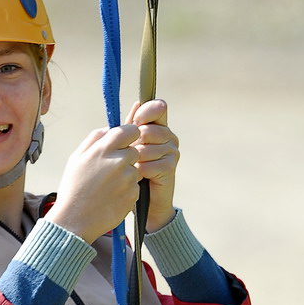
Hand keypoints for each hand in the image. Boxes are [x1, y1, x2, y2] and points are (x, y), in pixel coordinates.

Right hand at [47, 123, 141, 243]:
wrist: (74, 220)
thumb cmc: (73, 188)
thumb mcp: (76, 158)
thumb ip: (95, 138)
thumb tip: (110, 128)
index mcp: (104, 149)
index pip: (131, 130)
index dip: (130, 135)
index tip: (124, 142)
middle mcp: (119, 161)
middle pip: (135, 150)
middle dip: (126, 157)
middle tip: (110, 170)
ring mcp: (128, 179)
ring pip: (135, 169)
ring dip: (126, 175)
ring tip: (107, 186)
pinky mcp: (133, 194)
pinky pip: (135, 186)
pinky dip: (126, 190)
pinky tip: (111, 197)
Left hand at [127, 99, 178, 232]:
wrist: (145, 200)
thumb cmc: (134, 169)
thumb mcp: (130, 144)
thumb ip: (132, 125)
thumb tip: (137, 104)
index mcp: (160, 126)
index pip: (158, 107)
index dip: (144, 113)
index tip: (135, 122)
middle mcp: (169, 136)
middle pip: (146, 130)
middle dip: (133, 144)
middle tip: (131, 156)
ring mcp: (172, 151)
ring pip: (144, 148)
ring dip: (133, 160)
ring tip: (134, 168)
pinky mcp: (170, 167)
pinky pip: (147, 164)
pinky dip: (138, 172)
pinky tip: (139, 177)